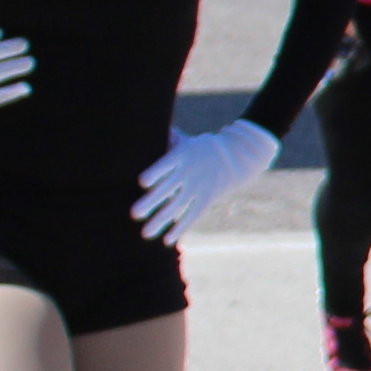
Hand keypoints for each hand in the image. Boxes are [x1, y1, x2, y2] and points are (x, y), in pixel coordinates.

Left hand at [131, 119, 278, 242]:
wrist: (236, 157)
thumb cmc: (200, 148)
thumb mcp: (186, 140)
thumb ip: (167, 140)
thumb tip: (143, 129)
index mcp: (182, 156)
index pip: (166, 165)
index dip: (155, 173)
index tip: (142, 183)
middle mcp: (189, 173)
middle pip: (168, 189)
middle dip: (151, 202)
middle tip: (134, 214)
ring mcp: (198, 188)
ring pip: (177, 206)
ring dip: (161, 220)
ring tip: (145, 233)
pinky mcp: (205, 199)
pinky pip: (192, 215)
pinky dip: (180, 228)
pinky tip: (167, 240)